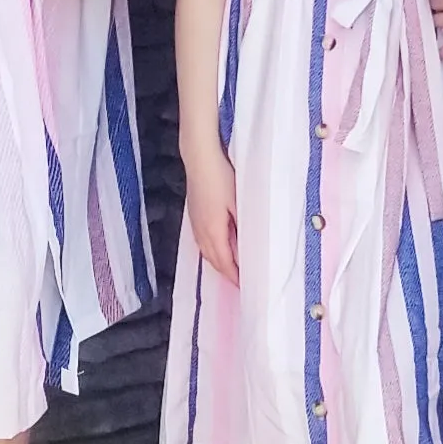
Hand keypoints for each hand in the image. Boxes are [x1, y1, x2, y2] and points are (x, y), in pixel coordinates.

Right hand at [183, 148, 238, 284]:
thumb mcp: (238, 203)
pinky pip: (202, 241)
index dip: (235, 276)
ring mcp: (195, 223)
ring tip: (232, 269)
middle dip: (227, 273)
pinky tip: (218, 247)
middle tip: (241, 283)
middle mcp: (201, 231)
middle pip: (214, 260)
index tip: (247, 287)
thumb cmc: (222, 177)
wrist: (199, 157)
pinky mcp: (193, 214)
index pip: (225, 262)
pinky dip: (212, 251)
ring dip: (219, 262)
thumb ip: (242, 227)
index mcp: (213, 231)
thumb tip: (248, 247)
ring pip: (206, 252)